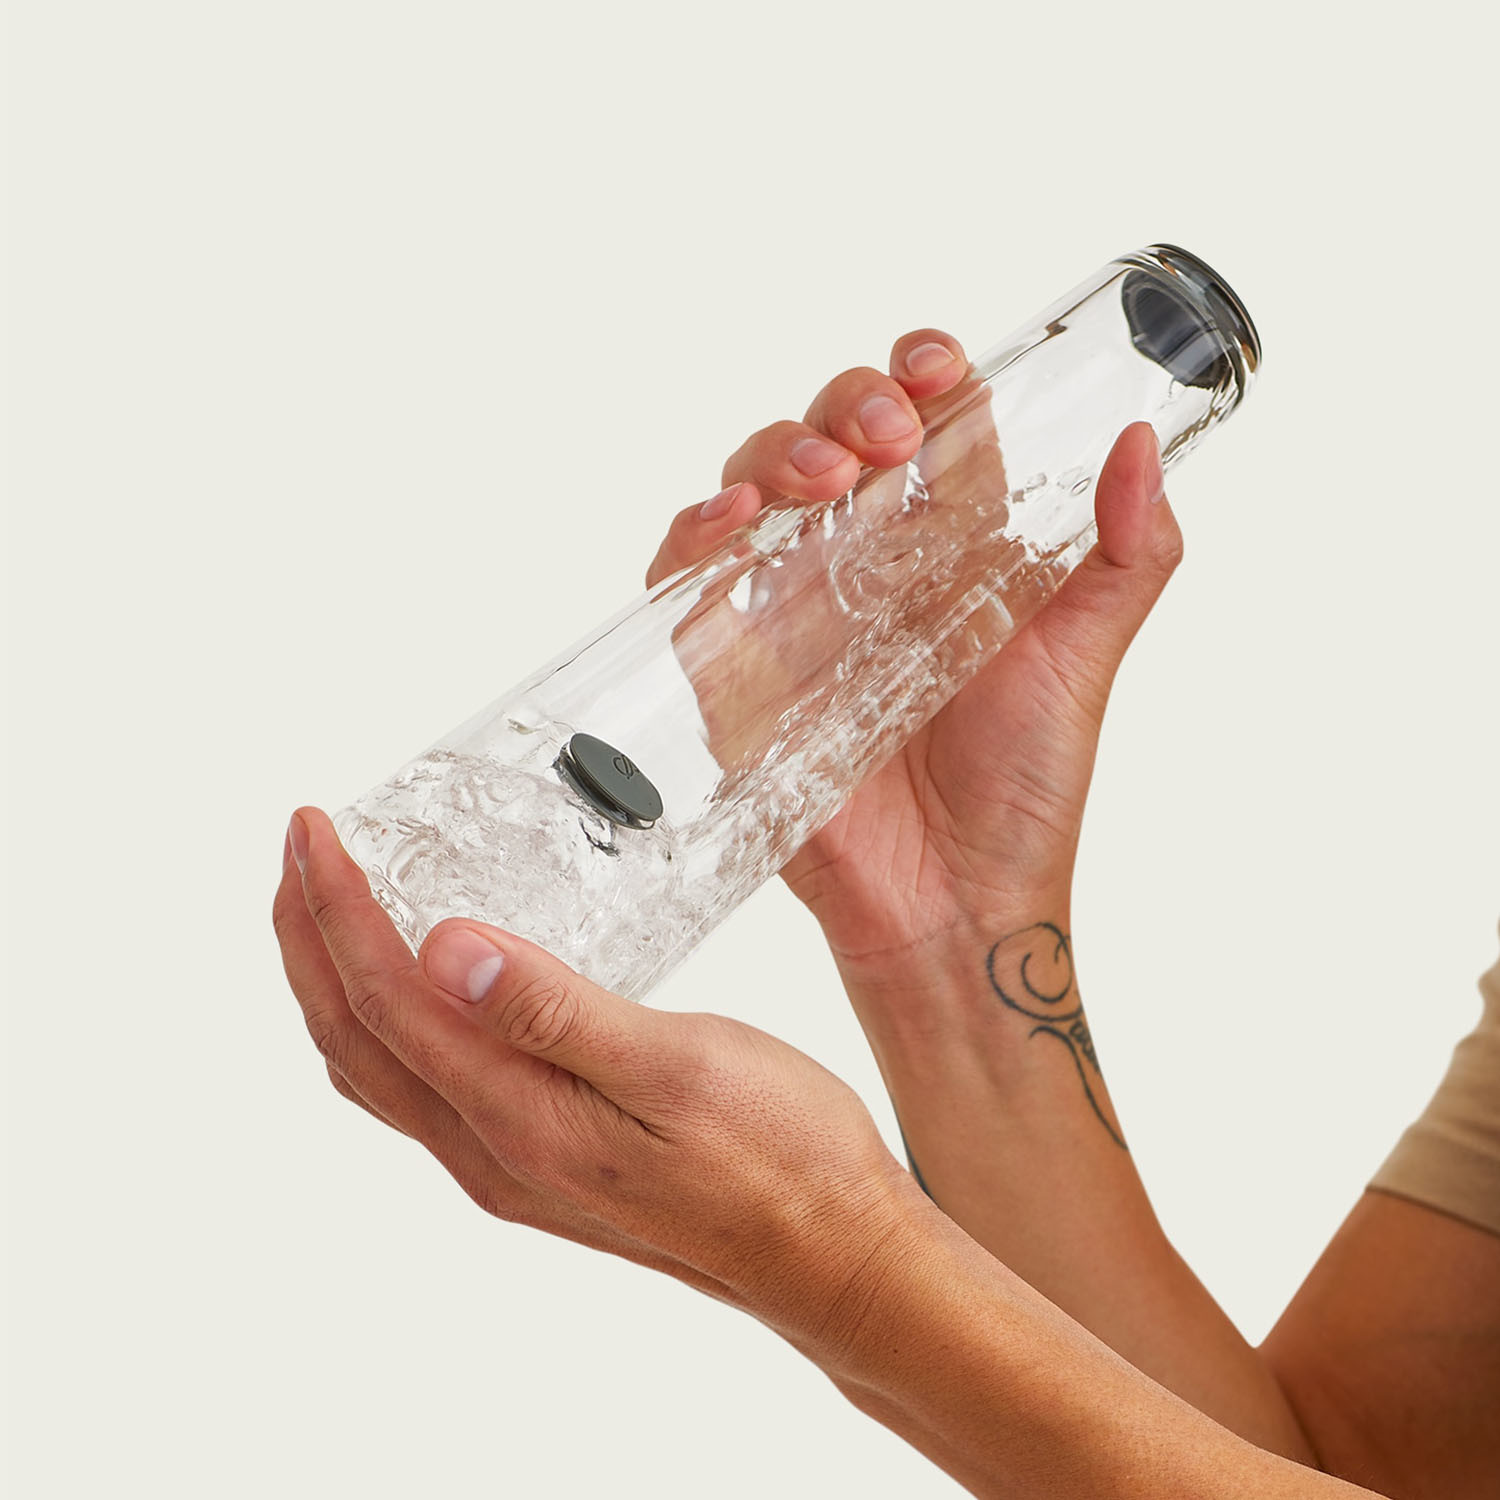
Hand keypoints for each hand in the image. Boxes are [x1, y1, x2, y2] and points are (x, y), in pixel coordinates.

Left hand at [272, 807, 915, 1348]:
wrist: (834, 1256)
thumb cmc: (780, 1159)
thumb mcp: (676, 1066)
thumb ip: (553, 1011)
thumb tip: (441, 948)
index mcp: (518, 1122)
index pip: (385, 1002)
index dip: (334, 911)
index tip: (316, 828)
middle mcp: (493, 1154)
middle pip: (356, 1039)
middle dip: (309, 940)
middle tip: (307, 848)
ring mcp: (514, 1166)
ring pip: (385, 1067)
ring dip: (341, 981)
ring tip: (339, 902)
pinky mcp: (546, 1161)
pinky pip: (430, 1084)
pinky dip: (395, 1018)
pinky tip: (430, 982)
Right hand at [646, 331, 1181, 980]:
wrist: (955, 902)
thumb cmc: (1021, 789)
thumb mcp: (1085, 660)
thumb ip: (1129, 557)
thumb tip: (1145, 444)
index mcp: (944, 550)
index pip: (917, 426)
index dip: (918, 377)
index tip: (939, 372)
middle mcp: (861, 568)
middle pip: (827, 438)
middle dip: (845, 406)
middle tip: (884, 441)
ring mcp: (791, 614)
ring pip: (753, 489)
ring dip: (774, 455)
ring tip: (824, 479)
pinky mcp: (734, 670)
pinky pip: (687, 581)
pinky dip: (694, 535)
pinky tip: (732, 522)